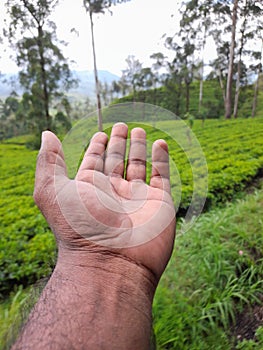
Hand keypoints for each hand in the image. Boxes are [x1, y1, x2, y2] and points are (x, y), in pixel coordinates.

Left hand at [34, 122, 174, 280]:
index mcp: (89, 190)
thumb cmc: (80, 228)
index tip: (100, 134)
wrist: (113, 263)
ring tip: (139, 129)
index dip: (96, 147)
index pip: (93, 162)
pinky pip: (162, 176)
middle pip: (116, 161)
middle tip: (121, 125)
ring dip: (138, 147)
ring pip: (138, 166)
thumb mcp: (53, 192)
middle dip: (118, 142)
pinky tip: (160, 143)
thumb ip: (48, 162)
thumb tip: (47, 134)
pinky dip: (162, 159)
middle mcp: (112, 193)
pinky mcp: (159, 202)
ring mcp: (137, 198)